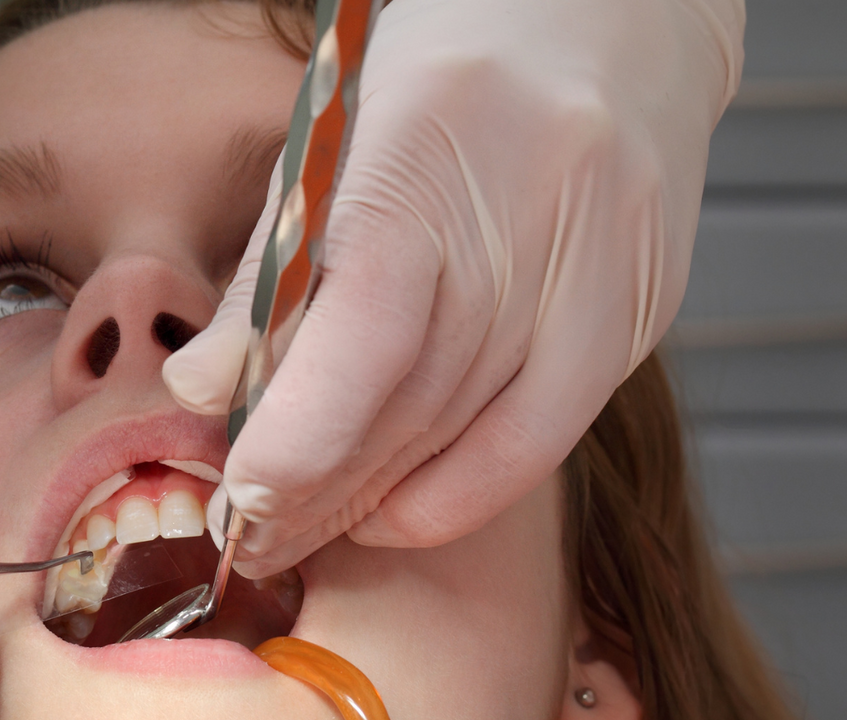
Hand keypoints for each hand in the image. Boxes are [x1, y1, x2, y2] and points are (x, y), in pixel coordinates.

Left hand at [167, 0, 742, 574]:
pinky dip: (467, 484)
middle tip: (251, 540)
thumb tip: (201, 390)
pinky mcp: (645, 307)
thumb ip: (271, 270)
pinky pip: (547, 433)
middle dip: (322, 489)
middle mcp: (537, 208)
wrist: (615, 14)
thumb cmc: (443, 75)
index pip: (368, 331)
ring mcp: (605, 263)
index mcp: (431, 149)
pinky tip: (403, 506)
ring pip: (482, 432)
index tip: (238, 500)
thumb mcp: (333, 140)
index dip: (301, 437)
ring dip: (385, 500)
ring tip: (313, 532)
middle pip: (418, 400)